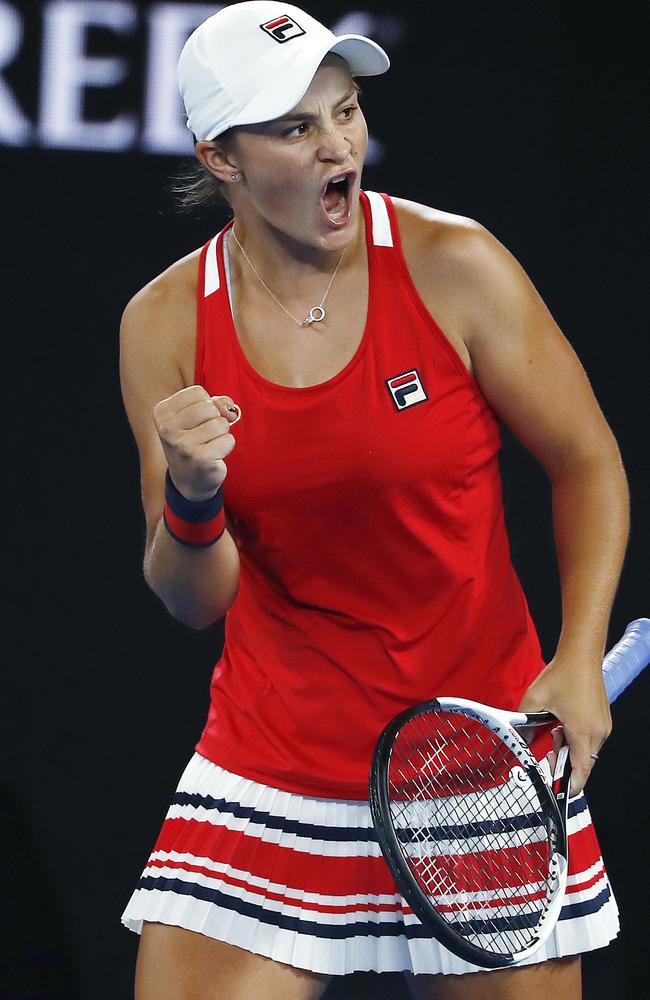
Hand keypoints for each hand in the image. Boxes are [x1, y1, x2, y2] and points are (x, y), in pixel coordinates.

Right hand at [153, 385, 239, 500]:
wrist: (189, 480)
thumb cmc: (194, 441)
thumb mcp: (197, 416)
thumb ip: (215, 402)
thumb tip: (230, 410)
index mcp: (162, 412)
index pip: (197, 392)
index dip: (207, 404)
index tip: (198, 420)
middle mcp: (167, 428)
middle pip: (210, 407)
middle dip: (215, 419)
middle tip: (205, 435)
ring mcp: (183, 444)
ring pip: (221, 423)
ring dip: (222, 433)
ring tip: (209, 444)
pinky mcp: (200, 458)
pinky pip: (228, 440)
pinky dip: (226, 446)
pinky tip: (214, 455)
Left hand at [518, 652, 611, 796]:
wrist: (581, 654)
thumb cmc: (562, 674)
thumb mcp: (534, 700)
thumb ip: (523, 723)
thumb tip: (515, 739)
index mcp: (583, 731)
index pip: (580, 771)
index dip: (569, 786)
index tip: (558, 793)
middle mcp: (598, 732)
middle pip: (583, 763)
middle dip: (564, 763)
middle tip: (547, 752)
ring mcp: (603, 726)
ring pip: (586, 751)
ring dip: (569, 749)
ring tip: (553, 731)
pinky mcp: (603, 719)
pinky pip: (590, 739)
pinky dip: (575, 739)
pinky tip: (562, 724)